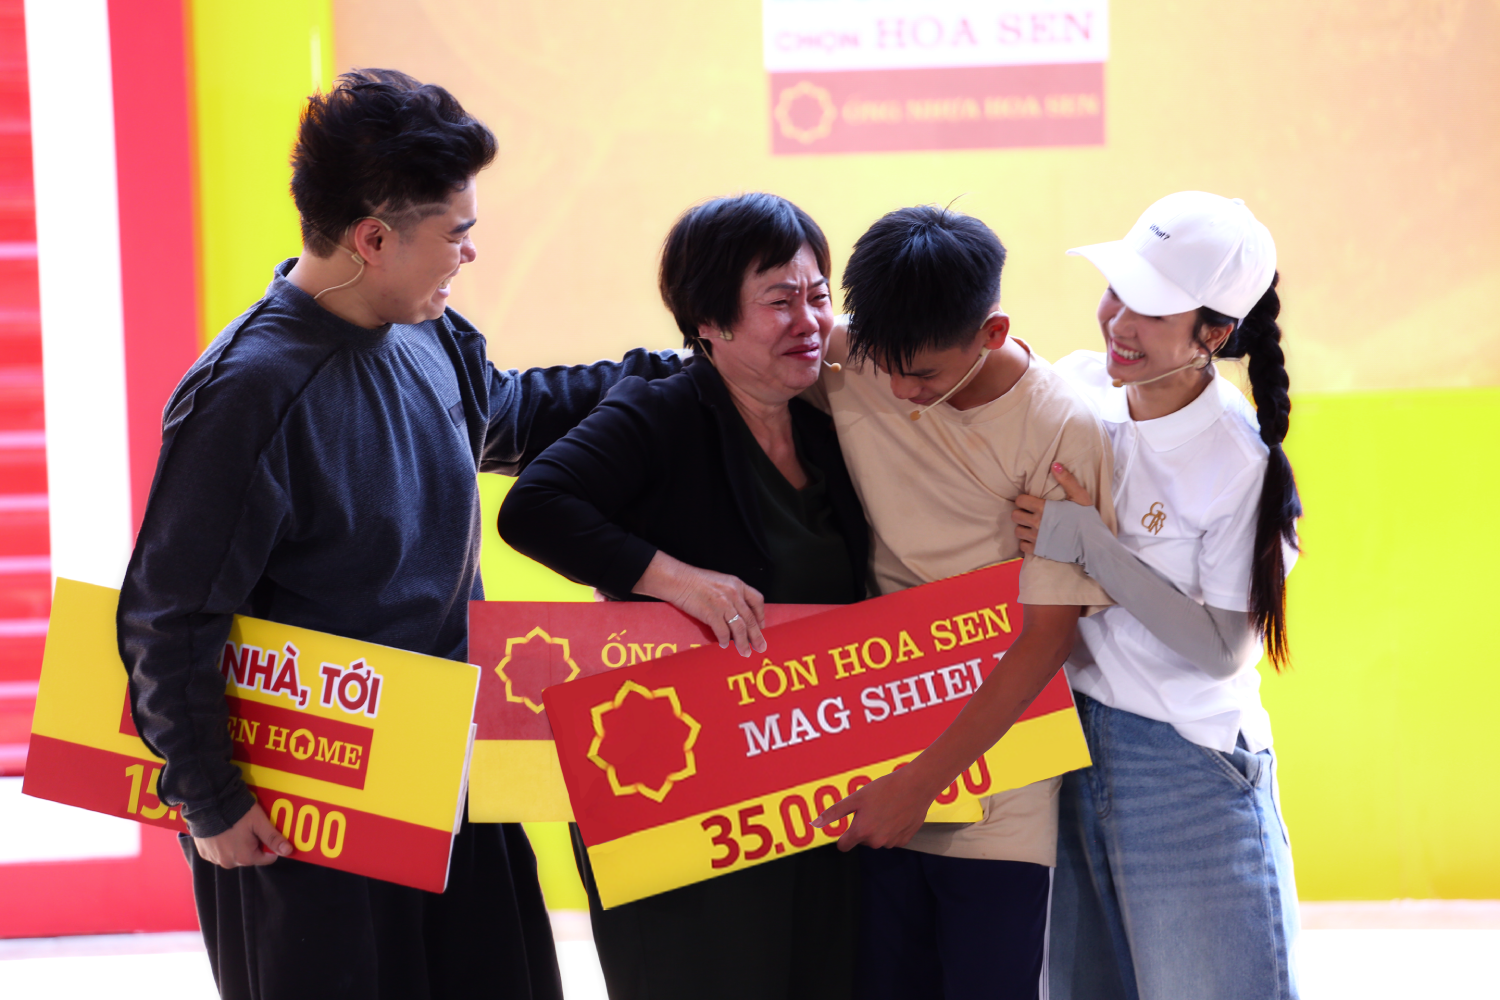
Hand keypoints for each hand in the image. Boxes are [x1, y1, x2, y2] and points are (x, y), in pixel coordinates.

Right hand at [192, 802, 292, 867]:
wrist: (208, 804)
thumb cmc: (237, 813)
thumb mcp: (259, 823)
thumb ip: (274, 838)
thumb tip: (288, 851)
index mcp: (245, 858)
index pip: (267, 858)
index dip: (269, 844)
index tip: (264, 831)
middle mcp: (229, 863)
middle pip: (249, 856)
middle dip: (253, 844)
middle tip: (249, 827)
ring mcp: (214, 859)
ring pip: (234, 854)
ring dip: (237, 845)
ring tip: (235, 827)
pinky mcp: (203, 853)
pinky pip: (219, 852)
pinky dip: (222, 844)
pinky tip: (222, 831)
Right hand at [632, 550, 766, 655]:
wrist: (679, 580)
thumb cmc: (695, 580)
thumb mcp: (720, 581)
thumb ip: (731, 594)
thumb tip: (736, 611)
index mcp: (737, 584)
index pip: (757, 600)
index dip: (761, 615)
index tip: (762, 626)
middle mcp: (734, 594)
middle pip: (750, 619)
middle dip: (756, 635)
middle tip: (761, 646)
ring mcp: (724, 604)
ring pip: (739, 628)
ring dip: (743, 643)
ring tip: (745, 651)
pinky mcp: (712, 613)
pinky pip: (722, 631)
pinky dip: (724, 640)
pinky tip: (724, 645)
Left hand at [811, 765, 935, 851]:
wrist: (915, 787)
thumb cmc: (885, 789)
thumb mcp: (856, 798)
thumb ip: (834, 812)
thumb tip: (815, 823)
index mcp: (861, 831)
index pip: (844, 845)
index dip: (844, 836)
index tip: (849, 826)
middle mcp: (876, 841)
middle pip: (862, 840)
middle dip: (864, 827)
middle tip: (872, 809)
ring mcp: (891, 842)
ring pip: (878, 839)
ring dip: (878, 828)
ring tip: (886, 809)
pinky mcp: (904, 840)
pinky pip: (892, 839)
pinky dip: (892, 829)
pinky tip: (896, 815)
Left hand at [1012, 462, 1095, 554]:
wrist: (1092, 544)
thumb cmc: (1087, 519)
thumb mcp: (1080, 496)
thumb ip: (1066, 480)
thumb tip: (1054, 464)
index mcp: (1044, 508)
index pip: (1020, 501)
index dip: (1024, 500)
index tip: (1030, 502)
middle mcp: (1036, 523)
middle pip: (1015, 516)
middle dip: (1021, 513)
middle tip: (1031, 513)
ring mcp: (1036, 539)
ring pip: (1017, 531)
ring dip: (1023, 528)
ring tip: (1032, 526)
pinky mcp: (1039, 551)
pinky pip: (1022, 547)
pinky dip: (1026, 543)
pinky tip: (1035, 539)